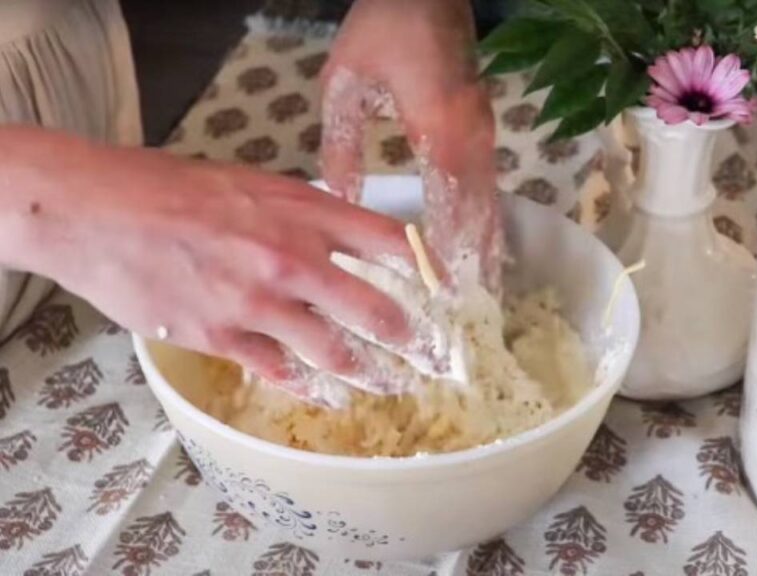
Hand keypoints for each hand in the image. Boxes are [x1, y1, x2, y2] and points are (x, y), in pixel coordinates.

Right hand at [0, 127, 431, 386]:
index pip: (391, 243)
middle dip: (412, 341)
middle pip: (376, 309)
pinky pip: (281, 370)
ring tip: (391, 385)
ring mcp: (259, 302)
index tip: (449, 293)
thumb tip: (348, 238)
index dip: (428, 271)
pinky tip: (326, 395)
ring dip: (370, 373)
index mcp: (305, 211)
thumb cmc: (174, 189)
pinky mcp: (223, 336)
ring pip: (335, 350)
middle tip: (433, 359)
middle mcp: (293, 257)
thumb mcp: (255, 185)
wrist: (100, 211)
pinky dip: (309, 385)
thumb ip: (305, 213)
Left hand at [320, 0, 502, 290]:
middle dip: (475, 258)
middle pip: (480, 209)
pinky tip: (482, 240)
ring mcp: (483, 131)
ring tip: (483, 287)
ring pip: (490, 198)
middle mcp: (471, 137)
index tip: (442, 288)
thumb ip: (342, 146)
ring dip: (486, 242)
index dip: (446, 248)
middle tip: (472, 305)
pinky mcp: (484, 125)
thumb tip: (342, 201)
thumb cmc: (382, 30)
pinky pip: (489, 182)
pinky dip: (486, 217)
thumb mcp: (346, 85)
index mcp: (438, 129)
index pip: (449, 203)